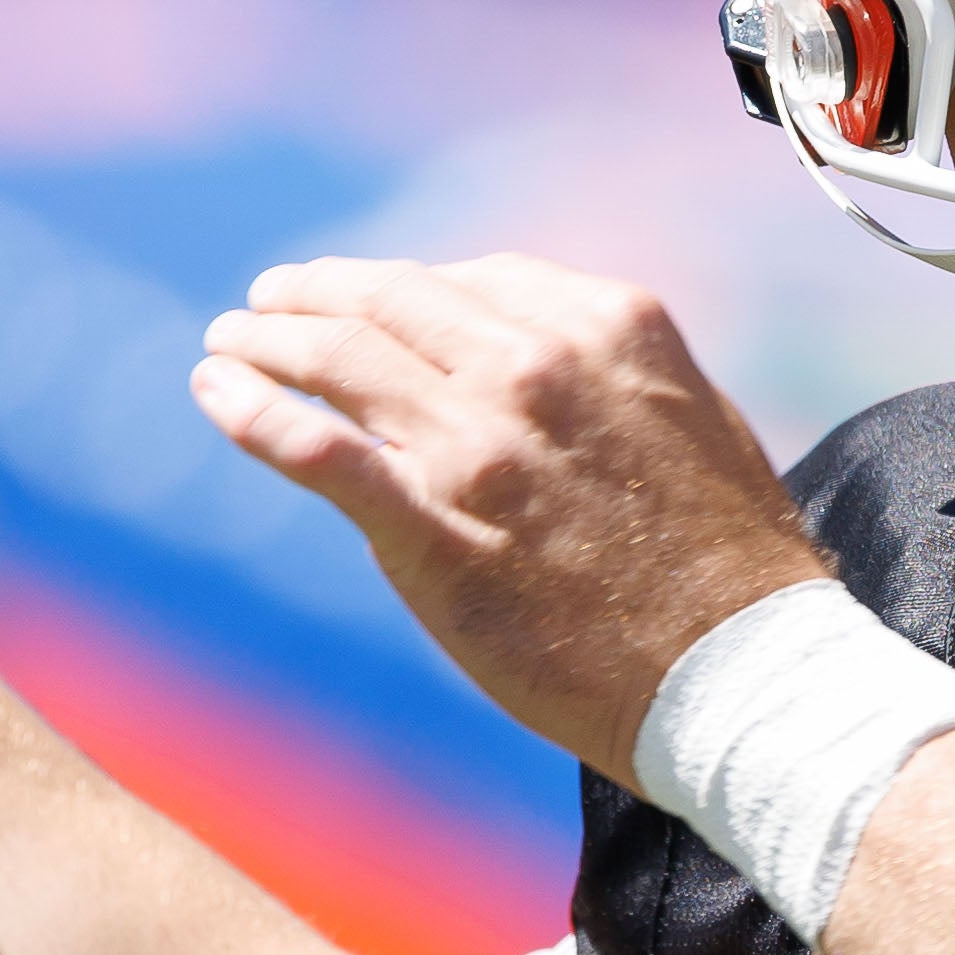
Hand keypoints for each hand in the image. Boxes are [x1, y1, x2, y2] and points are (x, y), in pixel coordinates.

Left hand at [191, 256, 830, 777]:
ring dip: (269, 339)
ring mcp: (478, 446)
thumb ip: (609, 373)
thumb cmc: (730, 562)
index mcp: (604, 327)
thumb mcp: (691, 416)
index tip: (364, 296)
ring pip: (341, 359)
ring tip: (230, 339)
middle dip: (317, 293)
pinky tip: (214, 390)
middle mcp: (534, 366)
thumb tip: (539, 357)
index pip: (469, 281)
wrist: (739, 674)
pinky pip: (318, 449)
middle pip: (391, 303)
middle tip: (269, 299)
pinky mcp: (433, 530)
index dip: (400, 285)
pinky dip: (253, 409)